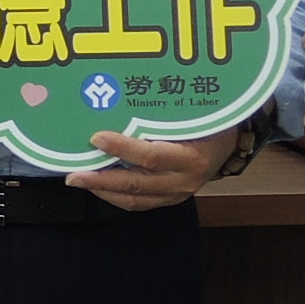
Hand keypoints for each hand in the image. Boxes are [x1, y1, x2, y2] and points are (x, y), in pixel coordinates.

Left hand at [68, 123, 244, 210]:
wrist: (231, 146)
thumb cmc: (208, 122)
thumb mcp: (192, 115)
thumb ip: (162, 114)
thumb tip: (120, 99)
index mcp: (191, 155)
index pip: (151, 155)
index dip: (122, 148)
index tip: (96, 137)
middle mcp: (183, 179)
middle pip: (137, 183)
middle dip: (101, 180)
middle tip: (73, 175)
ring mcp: (177, 194)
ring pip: (134, 198)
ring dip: (103, 191)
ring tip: (79, 181)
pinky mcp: (171, 201)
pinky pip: (139, 204)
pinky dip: (115, 197)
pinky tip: (98, 187)